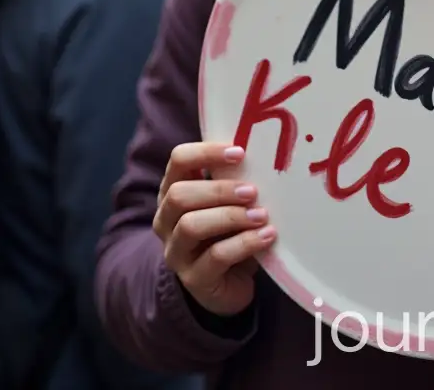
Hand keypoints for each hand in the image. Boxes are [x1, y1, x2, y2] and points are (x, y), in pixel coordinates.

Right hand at [153, 142, 276, 316]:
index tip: (240, 152)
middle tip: (252, 191)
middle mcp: (165, 221)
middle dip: (218, 190)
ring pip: (191, 226)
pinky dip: (245, 243)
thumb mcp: (228, 201)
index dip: (206, 152)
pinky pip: (215, 257)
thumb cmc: (230, 231)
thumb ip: (233, 179)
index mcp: (173, 191)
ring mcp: (176, 253)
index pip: (178, 160)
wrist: (230, 284)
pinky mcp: (193, 279)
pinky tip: (267, 236)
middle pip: (179, 195)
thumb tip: (263, 149)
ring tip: (262, 215)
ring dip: (231, 216)